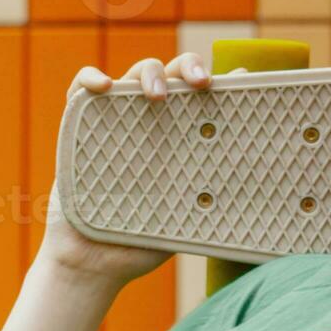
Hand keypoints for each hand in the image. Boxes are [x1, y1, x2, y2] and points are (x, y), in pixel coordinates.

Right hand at [38, 54, 244, 287]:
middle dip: (188, 67)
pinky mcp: (78, 127)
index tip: (240, 79)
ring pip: (132, 75)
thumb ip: (208, 195)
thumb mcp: (186, 217)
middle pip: (170, 74)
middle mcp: (150, 122)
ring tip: (157, 94)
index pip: (200, 97)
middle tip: (201, 84)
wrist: (97, 263)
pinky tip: (102, 85)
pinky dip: (88, 77)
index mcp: (179, 138)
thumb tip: (252, 186)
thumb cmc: (144, 240)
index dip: (221, 80)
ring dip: (148, 72)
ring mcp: (114, 120)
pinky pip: (78, 90)